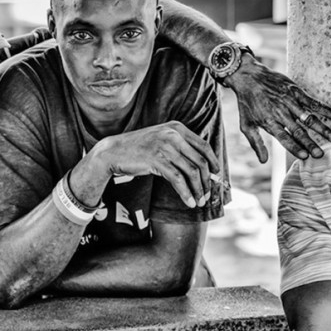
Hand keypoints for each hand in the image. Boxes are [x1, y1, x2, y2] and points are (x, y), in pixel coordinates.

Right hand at [90, 121, 218, 208]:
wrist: (114, 151)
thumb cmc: (139, 148)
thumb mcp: (162, 140)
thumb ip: (180, 148)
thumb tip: (202, 168)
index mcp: (177, 128)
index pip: (203, 145)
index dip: (213, 161)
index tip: (216, 174)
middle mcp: (173, 135)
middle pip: (199, 161)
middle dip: (206, 181)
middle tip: (207, 195)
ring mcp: (165, 147)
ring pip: (190, 172)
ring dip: (198, 190)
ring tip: (199, 202)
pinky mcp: (157, 160)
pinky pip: (178, 180)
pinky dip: (186, 193)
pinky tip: (189, 202)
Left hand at [224, 53, 330, 162]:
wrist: (248, 77)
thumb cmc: (247, 103)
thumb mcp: (246, 124)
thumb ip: (256, 143)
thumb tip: (263, 161)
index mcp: (269, 122)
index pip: (284, 138)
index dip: (295, 147)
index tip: (306, 157)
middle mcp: (281, 112)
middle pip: (298, 130)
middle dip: (310, 143)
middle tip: (321, 154)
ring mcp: (289, 101)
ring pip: (309, 117)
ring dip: (323, 128)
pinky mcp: (295, 91)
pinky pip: (312, 102)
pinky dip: (325, 109)